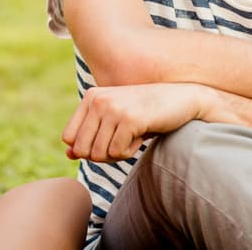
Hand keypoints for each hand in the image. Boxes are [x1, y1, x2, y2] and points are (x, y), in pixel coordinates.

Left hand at [62, 83, 207, 161]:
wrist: (182, 99)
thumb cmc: (147, 112)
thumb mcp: (114, 121)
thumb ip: (90, 135)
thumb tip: (69, 155)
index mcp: (91, 97)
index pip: (69, 138)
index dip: (87, 148)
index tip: (108, 139)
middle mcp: (98, 100)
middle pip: (82, 150)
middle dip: (102, 154)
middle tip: (122, 141)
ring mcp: (113, 108)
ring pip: (99, 154)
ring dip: (118, 153)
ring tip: (133, 134)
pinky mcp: (129, 119)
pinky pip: (117, 153)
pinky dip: (130, 151)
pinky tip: (142, 133)